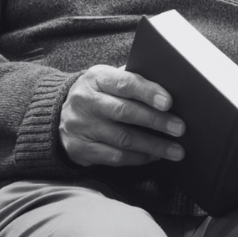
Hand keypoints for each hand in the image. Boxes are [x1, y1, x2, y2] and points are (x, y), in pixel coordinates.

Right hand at [59, 64, 186, 166]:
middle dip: (156, 121)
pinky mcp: (81, 149)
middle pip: (125, 112)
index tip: (169, 102)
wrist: (57, 114)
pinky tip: (155, 156)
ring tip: (176, 150)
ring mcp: (81, 126)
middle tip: (180, 128)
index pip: (124, 83)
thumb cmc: (99, 94)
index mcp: (96, 78)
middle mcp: (86, 101)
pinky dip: (139, 158)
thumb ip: (133, 81)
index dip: (148, 92)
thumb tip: (172, 89)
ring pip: (123, 139)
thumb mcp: (109, 79)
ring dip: (153, 145)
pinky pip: (115, 157)